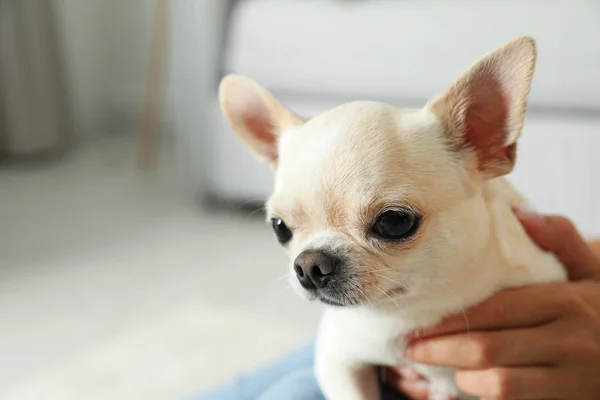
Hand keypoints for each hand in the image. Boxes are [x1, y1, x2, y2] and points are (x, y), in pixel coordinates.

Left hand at [387, 212, 599, 399]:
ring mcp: (572, 377)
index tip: (420, 322)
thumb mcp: (590, 270)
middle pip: (488, 347)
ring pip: (499, 383)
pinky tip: (467, 382)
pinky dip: (485, 394)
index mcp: (567, 302)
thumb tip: (521, 215)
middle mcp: (570, 340)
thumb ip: (561, 238)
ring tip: (436, 365)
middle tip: (410, 347)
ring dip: (460, 376)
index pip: (495, 310)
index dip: (451, 319)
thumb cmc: (599, 309)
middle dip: (441, 349)